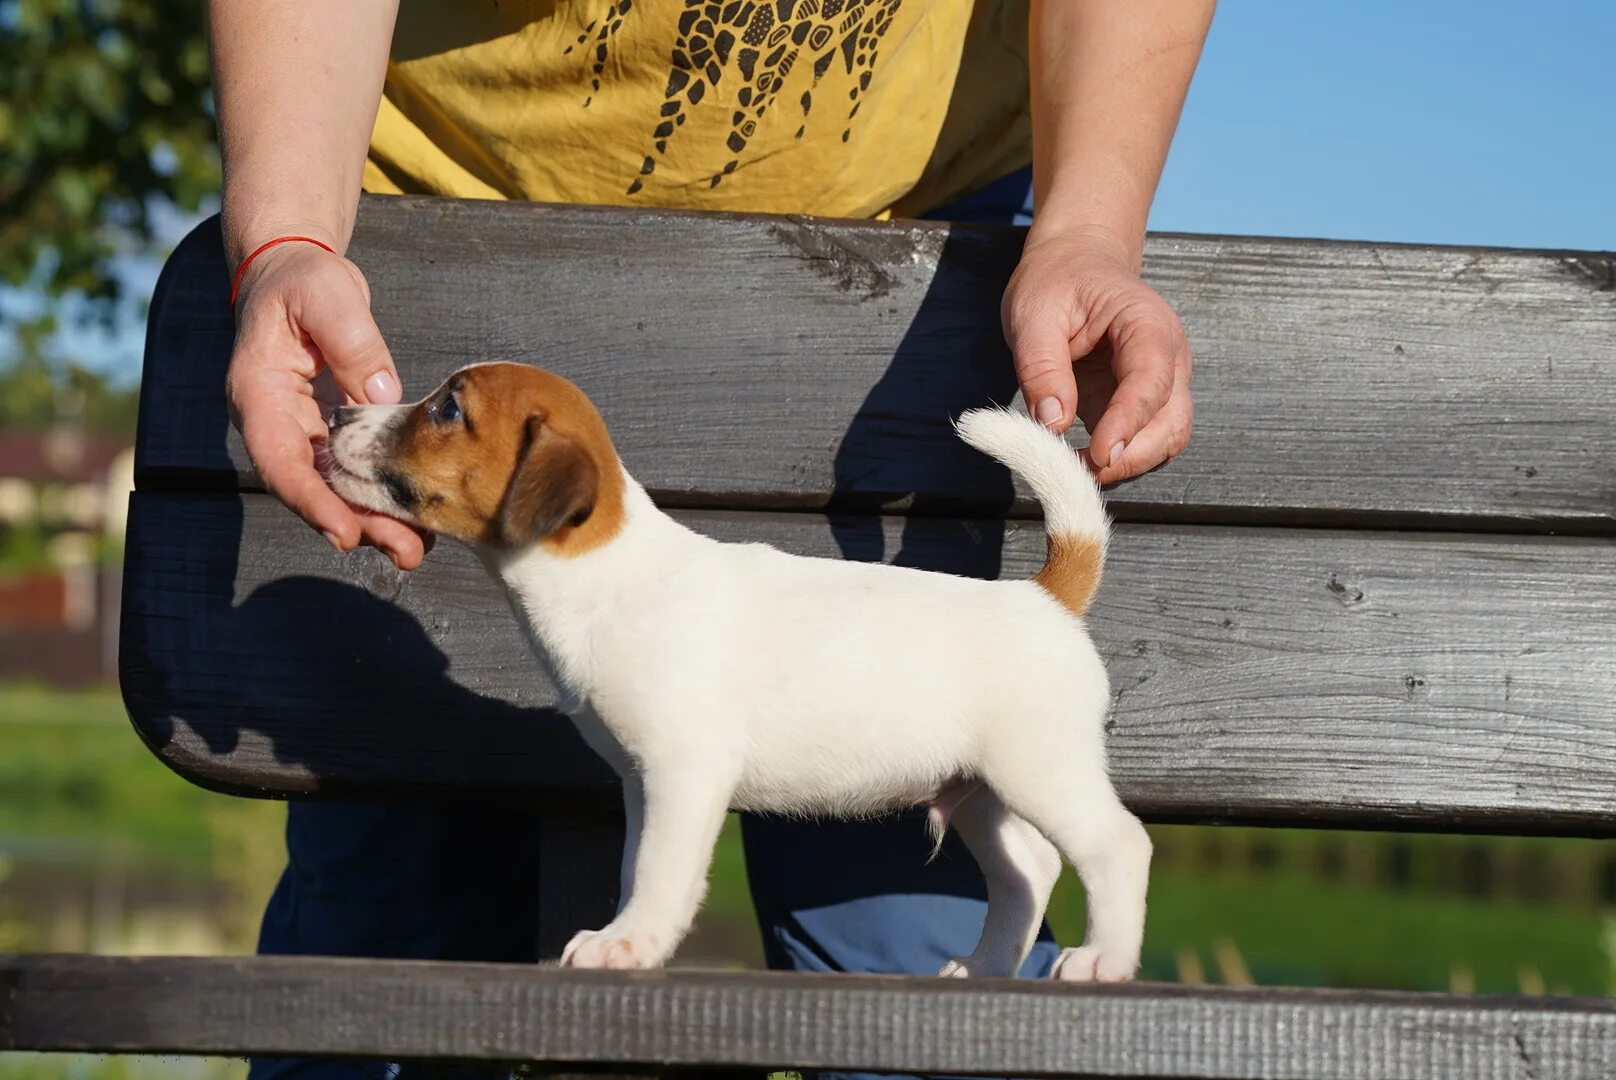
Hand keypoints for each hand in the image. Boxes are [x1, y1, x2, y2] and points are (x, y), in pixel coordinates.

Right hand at [225, 241, 428, 569]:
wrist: (296, 272)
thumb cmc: (303, 280)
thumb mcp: (327, 294)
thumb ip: (353, 341)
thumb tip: (383, 395)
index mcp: (258, 393)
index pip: (279, 460)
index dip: (311, 501)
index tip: (344, 532)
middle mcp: (275, 421)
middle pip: (312, 487)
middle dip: (357, 524)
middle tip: (405, 553)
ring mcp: (303, 429)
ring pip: (335, 487)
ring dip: (374, 519)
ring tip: (418, 550)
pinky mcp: (332, 430)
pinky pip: (354, 471)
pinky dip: (381, 494)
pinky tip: (418, 517)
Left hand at [1002, 229, 1192, 483]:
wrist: (1077, 262)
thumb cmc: (1057, 281)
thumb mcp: (1033, 314)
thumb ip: (1042, 368)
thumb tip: (1052, 423)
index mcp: (1147, 324)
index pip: (1152, 381)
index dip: (1128, 422)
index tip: (1098, 455)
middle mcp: (1168, 357)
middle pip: (1171, 422)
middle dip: (1130, 455)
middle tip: (1078, 471)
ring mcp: (1162, 383)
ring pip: (1167, 439)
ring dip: (1128, 464)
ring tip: (1077, 469)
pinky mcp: (1144, 404)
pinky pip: (1147, 442)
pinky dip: (1121, 460)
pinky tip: (1084, 462)